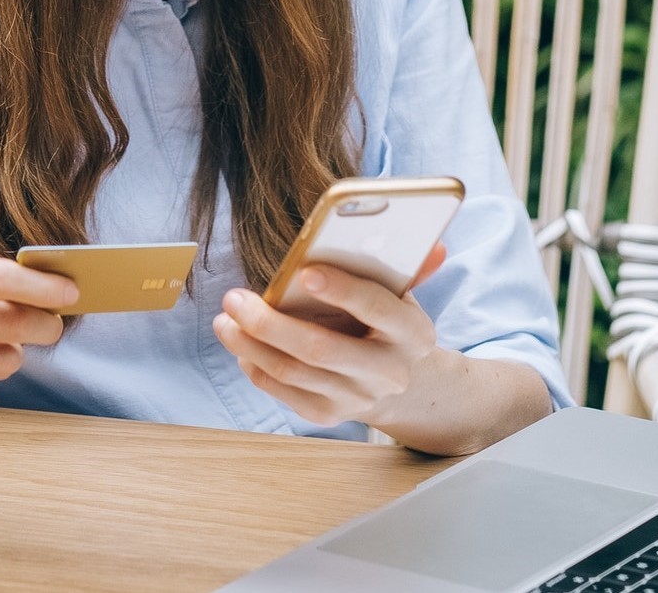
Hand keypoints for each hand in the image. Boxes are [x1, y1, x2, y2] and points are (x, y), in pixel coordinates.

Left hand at [212, 243, 450, 430]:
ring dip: (251, 345)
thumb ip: (409, 268)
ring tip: (225, 320)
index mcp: (411, 333)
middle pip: (321, 348)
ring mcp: (357, 397)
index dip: (342, 290)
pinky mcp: (329, 414)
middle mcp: (387, 371)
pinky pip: (284, 392)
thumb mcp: (404, 294)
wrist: (401, 382)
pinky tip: (240, 346)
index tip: (303, 271)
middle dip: (271, 323)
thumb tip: (432, 243)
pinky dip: (256, 368)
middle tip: (234, 298)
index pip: (377, 308)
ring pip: (294, 372)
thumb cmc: (390, 322)